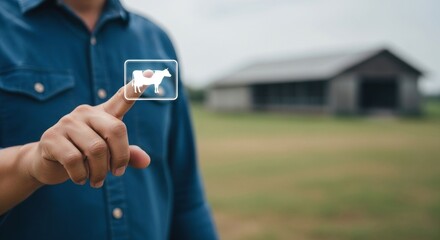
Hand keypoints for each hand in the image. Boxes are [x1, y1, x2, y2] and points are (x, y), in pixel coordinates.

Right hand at [23, 79, 150, 187]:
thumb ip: (127, 155)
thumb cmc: (83, 155)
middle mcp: (86, 113)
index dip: (136, 88)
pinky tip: (80, 179)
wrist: (47, 163)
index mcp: (103, 114)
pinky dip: (81, 175)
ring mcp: (67, 123)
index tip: (149, 74)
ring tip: (96, 181)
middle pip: (115, 130)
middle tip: (117, 173)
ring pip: (96, 149)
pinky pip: (74, 159)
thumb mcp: (107, 155)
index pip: (122, 98)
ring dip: (100, 171)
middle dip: (120, 157)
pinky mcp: (51, 137)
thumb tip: (146, 161)